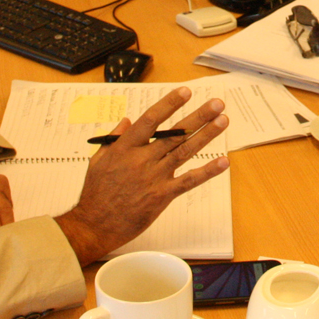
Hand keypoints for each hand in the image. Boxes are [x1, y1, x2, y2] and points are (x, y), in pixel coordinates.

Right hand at [54, 87, 230, 265]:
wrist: (95, 226)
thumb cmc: (96, 194)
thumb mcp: (98, 160)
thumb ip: (114, 138)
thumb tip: (127, 120)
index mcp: (125, 148)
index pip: (151, 119)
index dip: (169, 104)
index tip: (185, 92)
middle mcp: (142, 159)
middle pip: (175, 133)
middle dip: (198, 116)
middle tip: (217, 103)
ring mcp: (154, 177)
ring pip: (185, 151)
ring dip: (206, 135)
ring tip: (223, 121)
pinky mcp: (162, 196)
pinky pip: (188, 181)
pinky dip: (207, 171)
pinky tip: (222, 162)